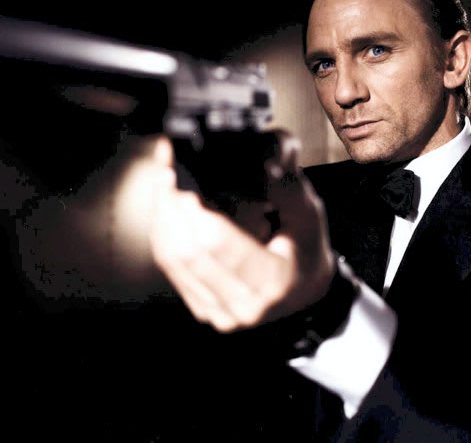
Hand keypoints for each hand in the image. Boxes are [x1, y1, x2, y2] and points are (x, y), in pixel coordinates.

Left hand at [148, 132, 335, 332]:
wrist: (303, 286)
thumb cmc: (305, 247)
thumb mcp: (307, 211)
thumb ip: (285, 184)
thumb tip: (264, 160)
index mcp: (272, 282)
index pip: (217, 244)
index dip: (193, 208)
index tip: (180, 176)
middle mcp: (243, 305)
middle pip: (187, 251)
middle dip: (171, 206)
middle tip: (166, 170)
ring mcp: (220, 311)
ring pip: (171, 257)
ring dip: (163, 215)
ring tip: (164, 181)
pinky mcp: (202, 307)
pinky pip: (170, 265)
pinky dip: (164, 231)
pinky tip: (166, 205)